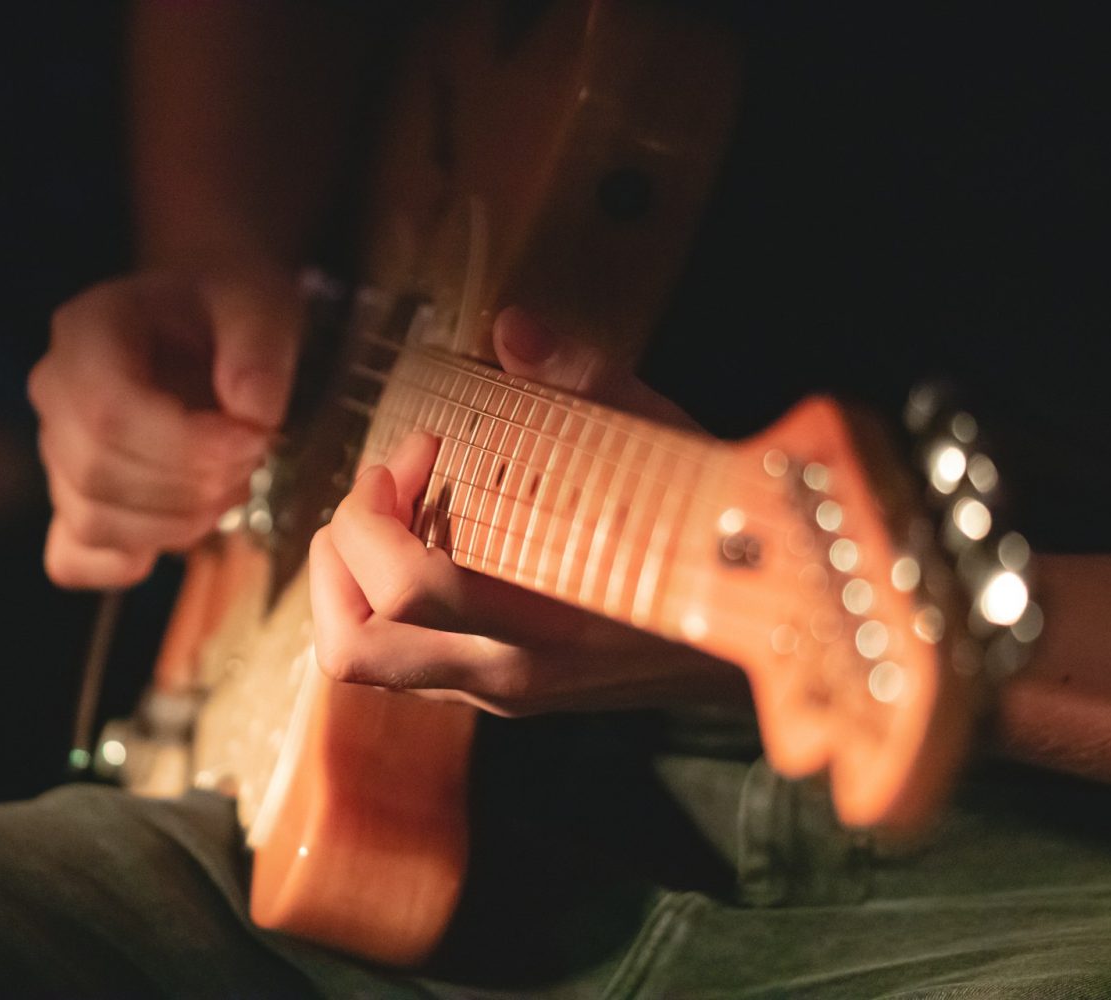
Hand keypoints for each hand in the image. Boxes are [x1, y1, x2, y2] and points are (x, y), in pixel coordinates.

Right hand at [28, 268, 301, 587]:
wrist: (208, 326)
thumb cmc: (226, 314)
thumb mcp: (259, 303)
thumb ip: (259, 348)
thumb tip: (251, 414)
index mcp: (86, 331)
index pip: (109, 412)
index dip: (187, 445)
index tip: (254, 440)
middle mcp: (54, 392)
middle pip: (99, 472)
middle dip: (191, 486)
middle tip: (252, 460)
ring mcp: (56, 452)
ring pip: (92, 521)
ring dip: (177, 524)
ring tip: (230, 484)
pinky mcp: (72, 500)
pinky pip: (74, 560)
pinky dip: (130, 561)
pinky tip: (184, 525)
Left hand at [308, 309, 747, 716]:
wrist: (773, 633)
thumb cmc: (717, 536)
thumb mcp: (664, 450)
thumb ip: (586, 383)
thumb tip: (513, 327)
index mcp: (543, 624)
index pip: (404, 590)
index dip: (378, 511)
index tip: (420, 450)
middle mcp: (508, 676)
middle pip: (352, 648)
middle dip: (337, 557)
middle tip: (381, 492)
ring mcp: (499, 695)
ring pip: (364, 661)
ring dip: (351, 580)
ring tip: (393, 515)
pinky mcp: (500, 695)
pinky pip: (402, 659)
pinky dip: (383, 599)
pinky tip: (432, 541)